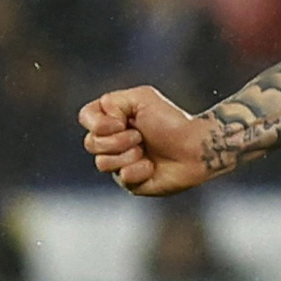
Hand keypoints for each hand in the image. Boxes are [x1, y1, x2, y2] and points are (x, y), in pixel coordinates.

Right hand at [81, 84, 213, 195]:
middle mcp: (112, 142)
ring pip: (102, 162)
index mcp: (112, 120)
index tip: (122, 121)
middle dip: (118, 140)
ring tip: (146, 152)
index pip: (85, 118)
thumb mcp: (141, 98)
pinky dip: (139, 169)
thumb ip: (112, 101)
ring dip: (128, 154)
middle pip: (90, 143)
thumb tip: (101, 123)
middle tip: (140, 137)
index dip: (99, 122)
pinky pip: (121, 177)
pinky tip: (152, 167)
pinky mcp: (130, 182)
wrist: (195, 147)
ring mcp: (119, 163)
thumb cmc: (171, 121)